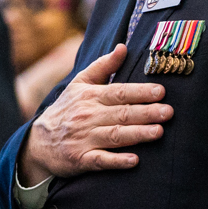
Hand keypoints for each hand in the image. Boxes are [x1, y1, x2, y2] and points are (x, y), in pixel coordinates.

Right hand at [20, 44, 170, 183]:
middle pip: (121, 114)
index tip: (161, 91)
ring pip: (114, 136)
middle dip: (146, 113)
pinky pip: (100, 160)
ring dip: (137, 134)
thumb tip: (123, 47)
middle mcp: (88, 116)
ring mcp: (84, 139)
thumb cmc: (67, 109)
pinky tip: (134, 160)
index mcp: (90, 96)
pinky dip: (117, 161)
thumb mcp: (80, 83)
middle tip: (168, 112)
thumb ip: (104, 65)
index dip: (140, 92)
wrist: (39, 141)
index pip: (119, 93)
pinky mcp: (80, 159)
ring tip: (158, 132)